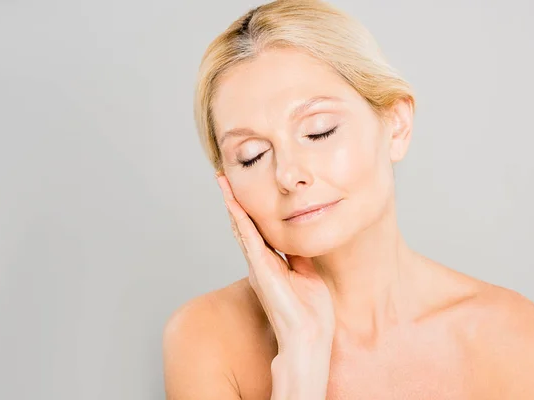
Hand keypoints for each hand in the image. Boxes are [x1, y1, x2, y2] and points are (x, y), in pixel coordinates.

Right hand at [216, 172, 335, 349]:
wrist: (309, 337)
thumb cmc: (311, 312)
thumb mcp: (308, 274)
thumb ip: (300, 256)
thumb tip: (300, 238)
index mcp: (272, 264)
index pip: (258, 230)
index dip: (250, 209)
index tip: (244, 189)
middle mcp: (260, 262)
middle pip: (243, 224)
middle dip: (235, 200)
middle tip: (224, 177)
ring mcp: (258, 265)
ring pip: (241, 227)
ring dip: (231, 203)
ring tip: (223, 182)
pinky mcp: (260, 269)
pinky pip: (247, 238)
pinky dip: (239, 219)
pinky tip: (232, 202)